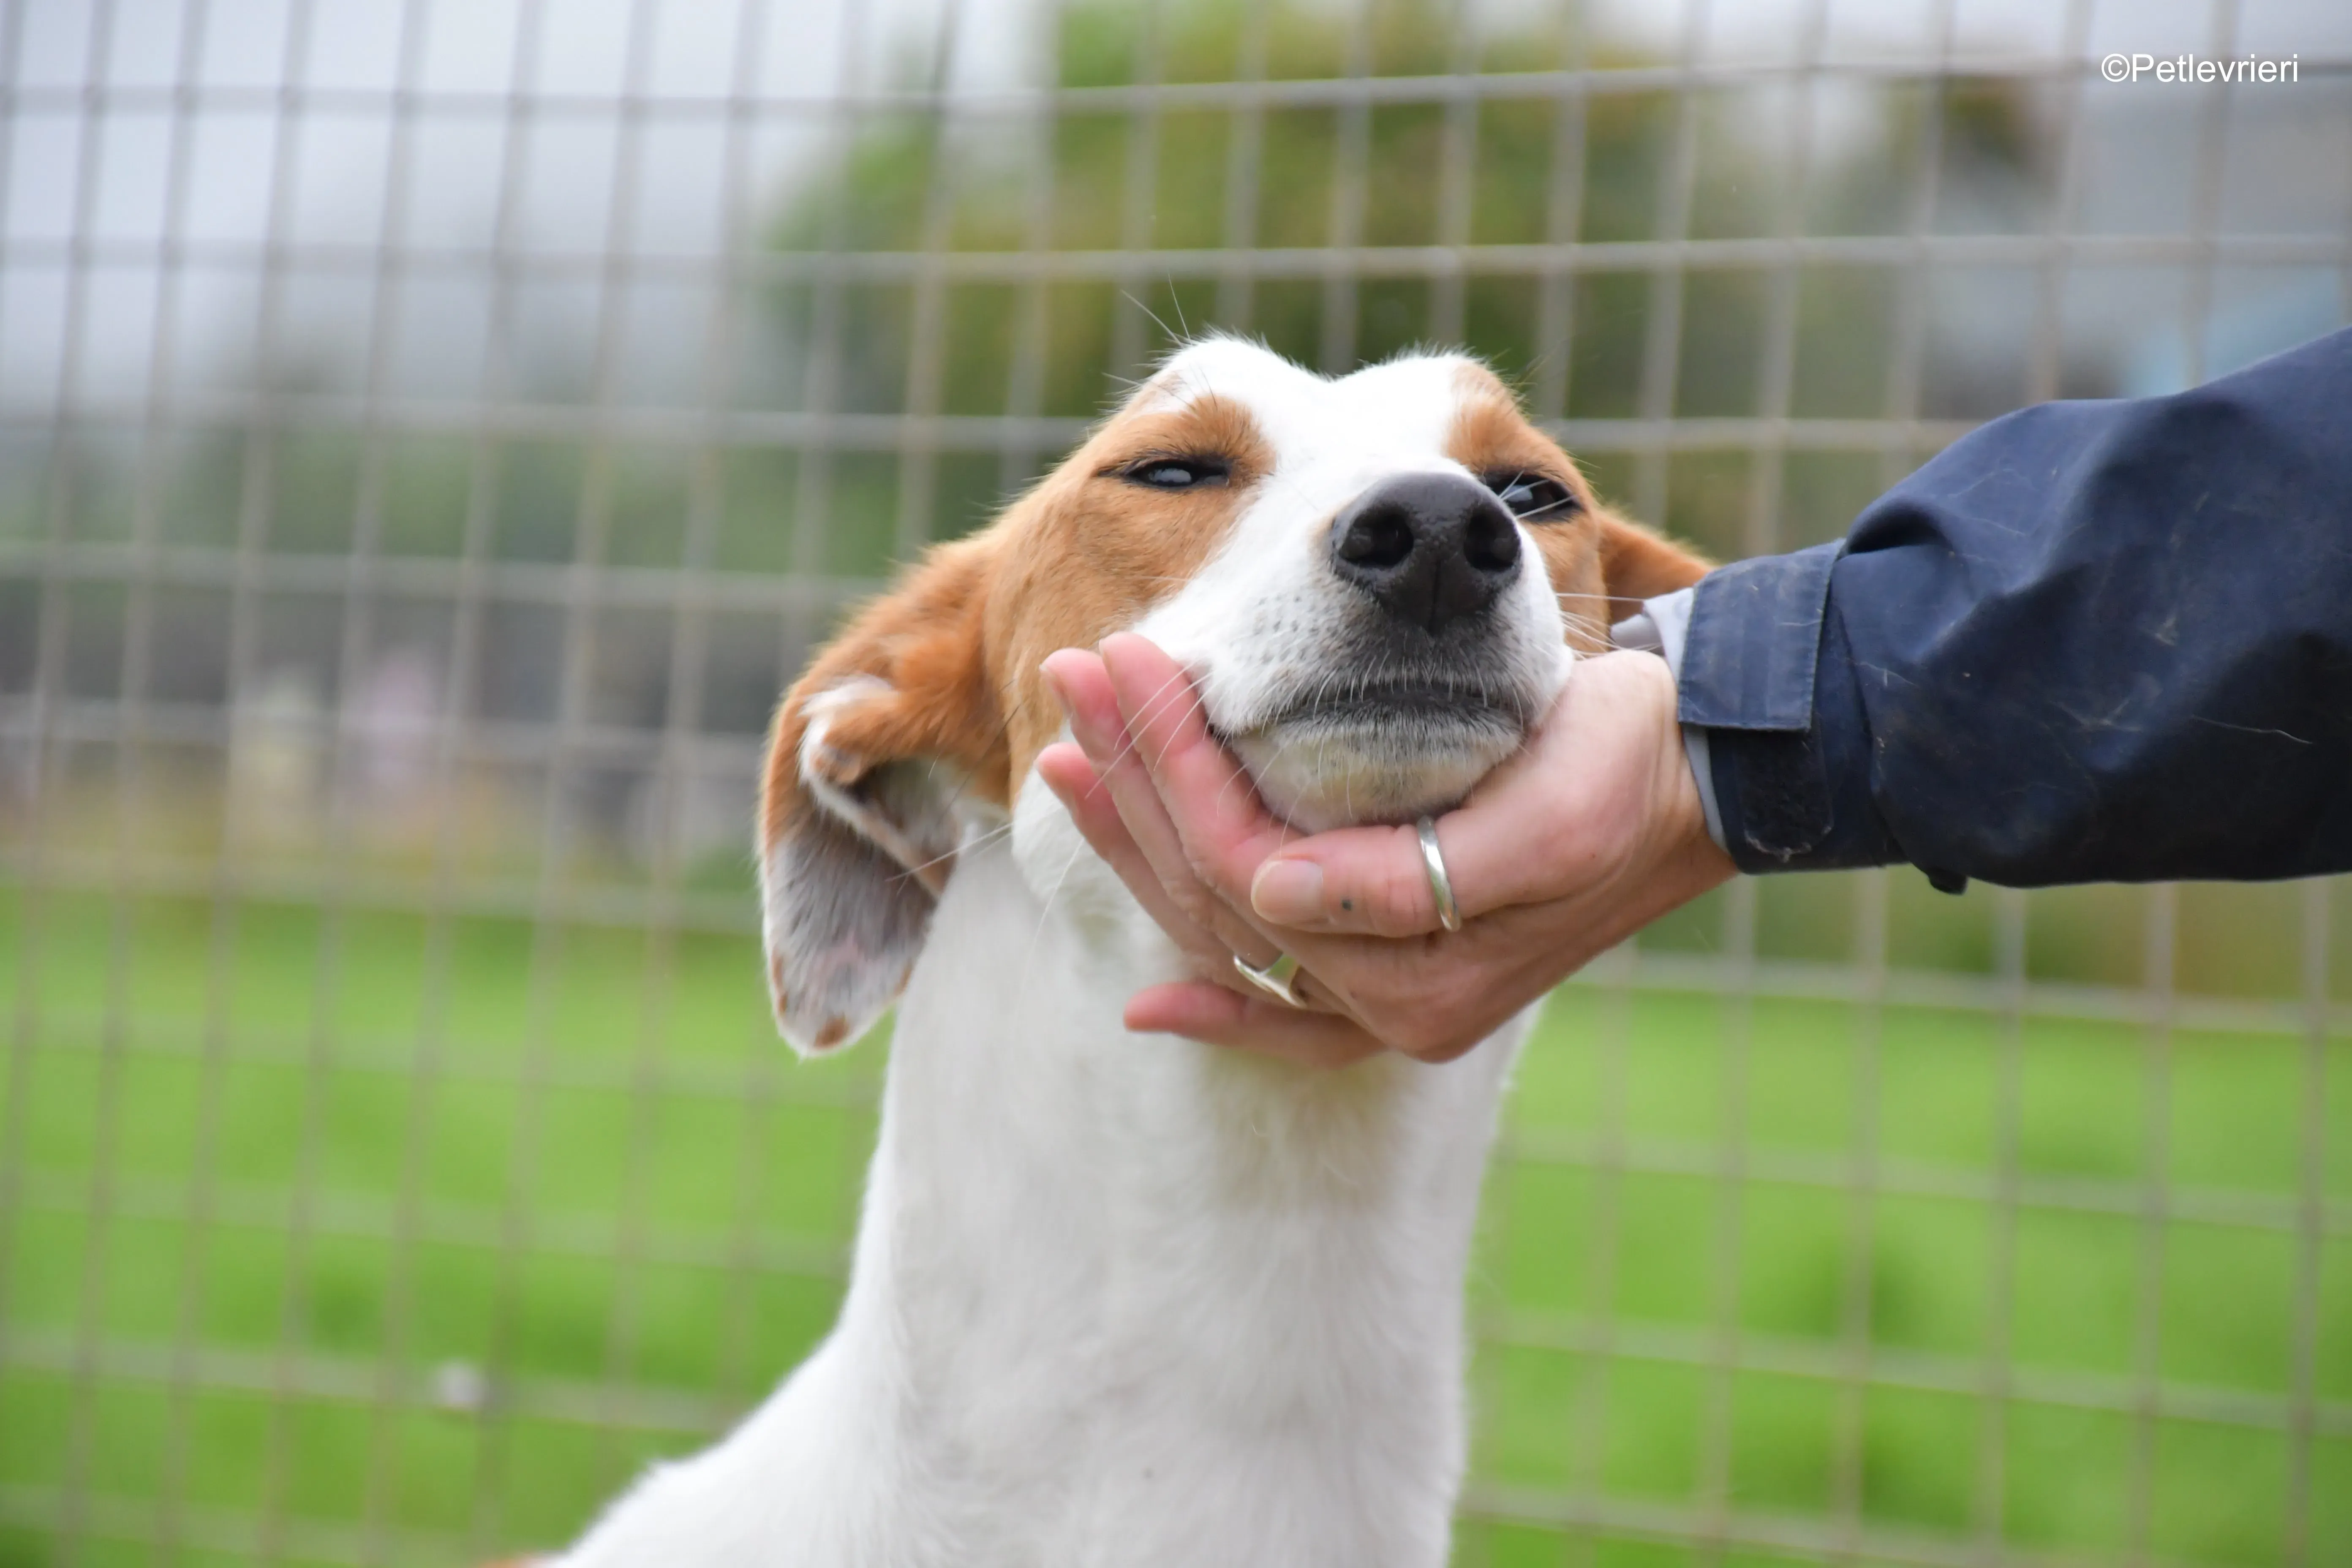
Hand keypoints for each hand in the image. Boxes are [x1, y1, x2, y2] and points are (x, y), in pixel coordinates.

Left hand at [1034, 634, 1734, 1065]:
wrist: (1700, 774)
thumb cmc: (1628, 769)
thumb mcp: (1550, 816)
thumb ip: (1412, 881)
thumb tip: (1273, 894)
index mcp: (1423, 970)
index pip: (1247, 868)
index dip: (1173, 770)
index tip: (1128, 662)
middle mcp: (1393, 1002)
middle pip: (1217, 895)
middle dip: (1135, 783)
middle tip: (1076, 675)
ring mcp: (1390, 995)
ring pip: (1227, 928)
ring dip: (1142, 844)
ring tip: (1069, 757)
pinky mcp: (1399, 975)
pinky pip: (1286, 1009)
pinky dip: (1217, 1003)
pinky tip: (1150, 1004)